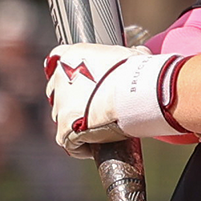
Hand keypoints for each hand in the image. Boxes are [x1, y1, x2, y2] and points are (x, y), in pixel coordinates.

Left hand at [43, 43, 186, 156]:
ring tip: (103, 128)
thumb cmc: (141, 73)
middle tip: (97, 109)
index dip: (72, 75)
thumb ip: (123, 57)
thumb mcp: (132, 56)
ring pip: (63, 118)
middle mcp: (59, 78)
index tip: (87, 84)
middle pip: (59, 93)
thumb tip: (140, 54)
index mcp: (72, 56)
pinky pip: (71, 143)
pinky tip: (101, 144)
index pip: (58, 61)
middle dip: (74, 101)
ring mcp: (60, 105)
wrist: (142, 93)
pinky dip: (84, 146)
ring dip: (78, 123)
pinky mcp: (65, 130)